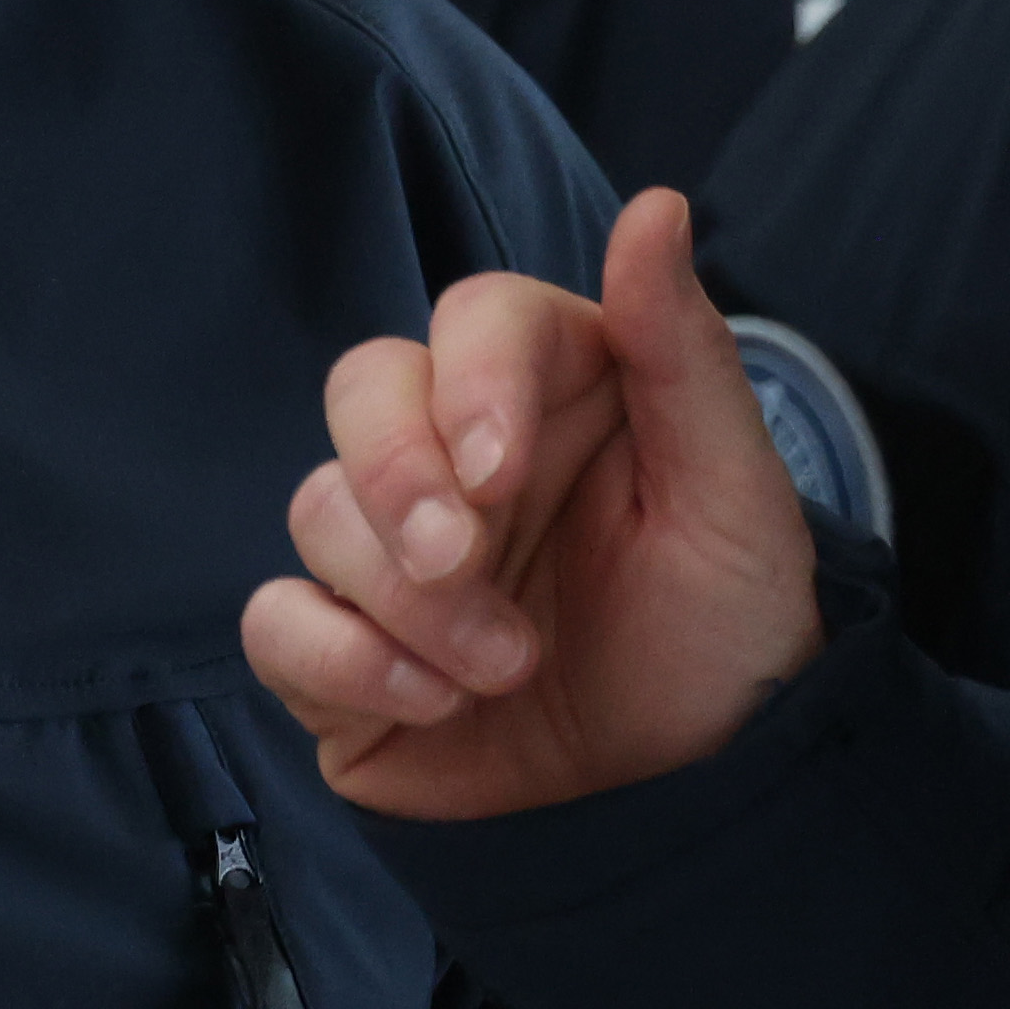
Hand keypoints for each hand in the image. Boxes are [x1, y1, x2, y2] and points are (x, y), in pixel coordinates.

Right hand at [247, 189, 828, 820]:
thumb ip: (686, 353)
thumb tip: (657, 204)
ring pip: (318, 508)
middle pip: (363, 389)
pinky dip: (340, 658)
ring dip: (405, 597)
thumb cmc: (727, 638)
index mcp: (553, 394)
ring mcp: (389, 555)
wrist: (694, 804)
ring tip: (505, 667)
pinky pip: (275, 619)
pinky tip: (431, 702)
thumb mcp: (733, 499)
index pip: (473, 318)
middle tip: (459, 557)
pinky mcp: (338, 651)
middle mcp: (457, 458)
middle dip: (397, 472)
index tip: (497, 468)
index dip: (469, 379)